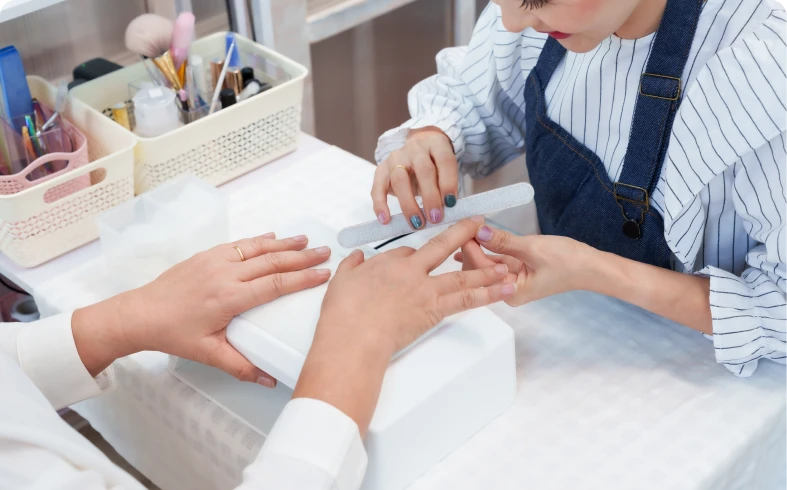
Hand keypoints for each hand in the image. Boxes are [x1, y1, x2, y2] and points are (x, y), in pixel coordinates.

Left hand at [72, 233, 332, 386]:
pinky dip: (259, 240)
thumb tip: (270, 379)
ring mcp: (215, 261)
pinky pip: (239, 244)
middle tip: (325, 252)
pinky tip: (273, 237)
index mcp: (229, 298)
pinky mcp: (206, 255)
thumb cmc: (173, 334)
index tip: (323, 274)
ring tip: (306, 240)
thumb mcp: (208, 354)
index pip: (275, 285)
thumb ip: (242, 366)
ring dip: (284, 244)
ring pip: (257, 248)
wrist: (139, 314)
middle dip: (302, 257)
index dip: (302, 278)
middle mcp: (225, 274)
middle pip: (272, 262)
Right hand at [293, 218, 516, 435]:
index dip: (417, 255)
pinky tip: (504, 290)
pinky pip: (468, 299)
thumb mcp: (342, 279)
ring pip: (462, 275)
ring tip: (504, 266)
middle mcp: (412, 271)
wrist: (353, 336)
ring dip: (485, 270)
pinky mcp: (435, 310)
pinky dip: (489, 293)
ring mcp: (426, 290)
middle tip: (478, 223)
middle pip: (442, 246)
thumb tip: (357, 256)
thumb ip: (352, 264)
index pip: (409, 251)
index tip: (418, 259)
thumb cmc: (343, 312)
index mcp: (389, 262)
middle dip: (462, 233)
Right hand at [372, 127, 457, 229]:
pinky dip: (380, 205)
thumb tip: (448, 211)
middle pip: (423, 170)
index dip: (448, 182)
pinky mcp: (382, 169)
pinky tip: (385, 220)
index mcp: (436, 144)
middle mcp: (416, 148)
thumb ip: (446, 185)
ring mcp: (396, 157)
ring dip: (408, 204)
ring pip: (400, 179)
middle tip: (435, 218)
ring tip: (416, 223)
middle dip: (430, 197)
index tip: (451, 204)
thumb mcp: (445, 168)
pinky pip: (378, 187)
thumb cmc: (435, 164)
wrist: (417, 148)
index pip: (444, 161)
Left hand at [455, 224, 594, 306]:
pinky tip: (474, 239)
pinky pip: (497, 259)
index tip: (464, 228)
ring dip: (478, 247)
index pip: (482, 270)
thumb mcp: (532, 248)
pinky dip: (488, 248)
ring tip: (465, 229)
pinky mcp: (517, 270)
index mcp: (511, 292)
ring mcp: (512, 280)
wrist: (590, 266)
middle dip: (472, 248)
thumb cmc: (568, 262)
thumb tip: (480, 232)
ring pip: (487, 263)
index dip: (472, 248)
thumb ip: (503, 241)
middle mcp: (508, 290)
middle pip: (480, 269)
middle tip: (463, 225)